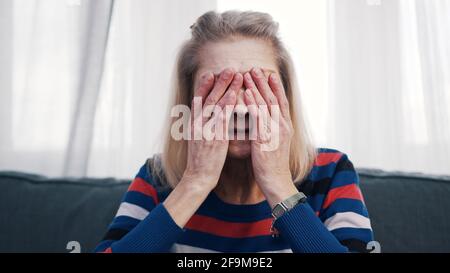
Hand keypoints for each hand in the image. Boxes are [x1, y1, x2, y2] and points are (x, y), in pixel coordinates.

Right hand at [182, 68, 242, 190]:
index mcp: (192, 123)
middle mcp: (197, 123)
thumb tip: (206, 116)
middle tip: (230, 68)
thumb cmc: (200, 160)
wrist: (198, 177)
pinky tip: (237, 95)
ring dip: (228, 87)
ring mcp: (205, 129)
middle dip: (219, 81)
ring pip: (217, 104)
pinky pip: (223, 117)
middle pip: (209, 97)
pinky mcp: (215, 137)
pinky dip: (229, 104)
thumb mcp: (196, 139)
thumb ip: (201, 126)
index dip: (204, 85)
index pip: (198, 99)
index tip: (211, 73)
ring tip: (238, 75)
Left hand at [243, 68, 297, 207]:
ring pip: (266, 104)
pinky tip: (245, 93)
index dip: (275, 87)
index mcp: (285, 126)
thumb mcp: (274, 143)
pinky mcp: (266, 138)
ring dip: (256, 88)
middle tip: (256, 68)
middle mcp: (283, 125)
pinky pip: (258, 117)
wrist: (276, 180)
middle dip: (264, 82)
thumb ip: (270, 130)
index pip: (280, 101)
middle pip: (273, 98)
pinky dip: (252, 103)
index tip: (269, 74)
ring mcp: (276, 131)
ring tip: (248, 74)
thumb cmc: (271, 164)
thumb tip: (263, 121)